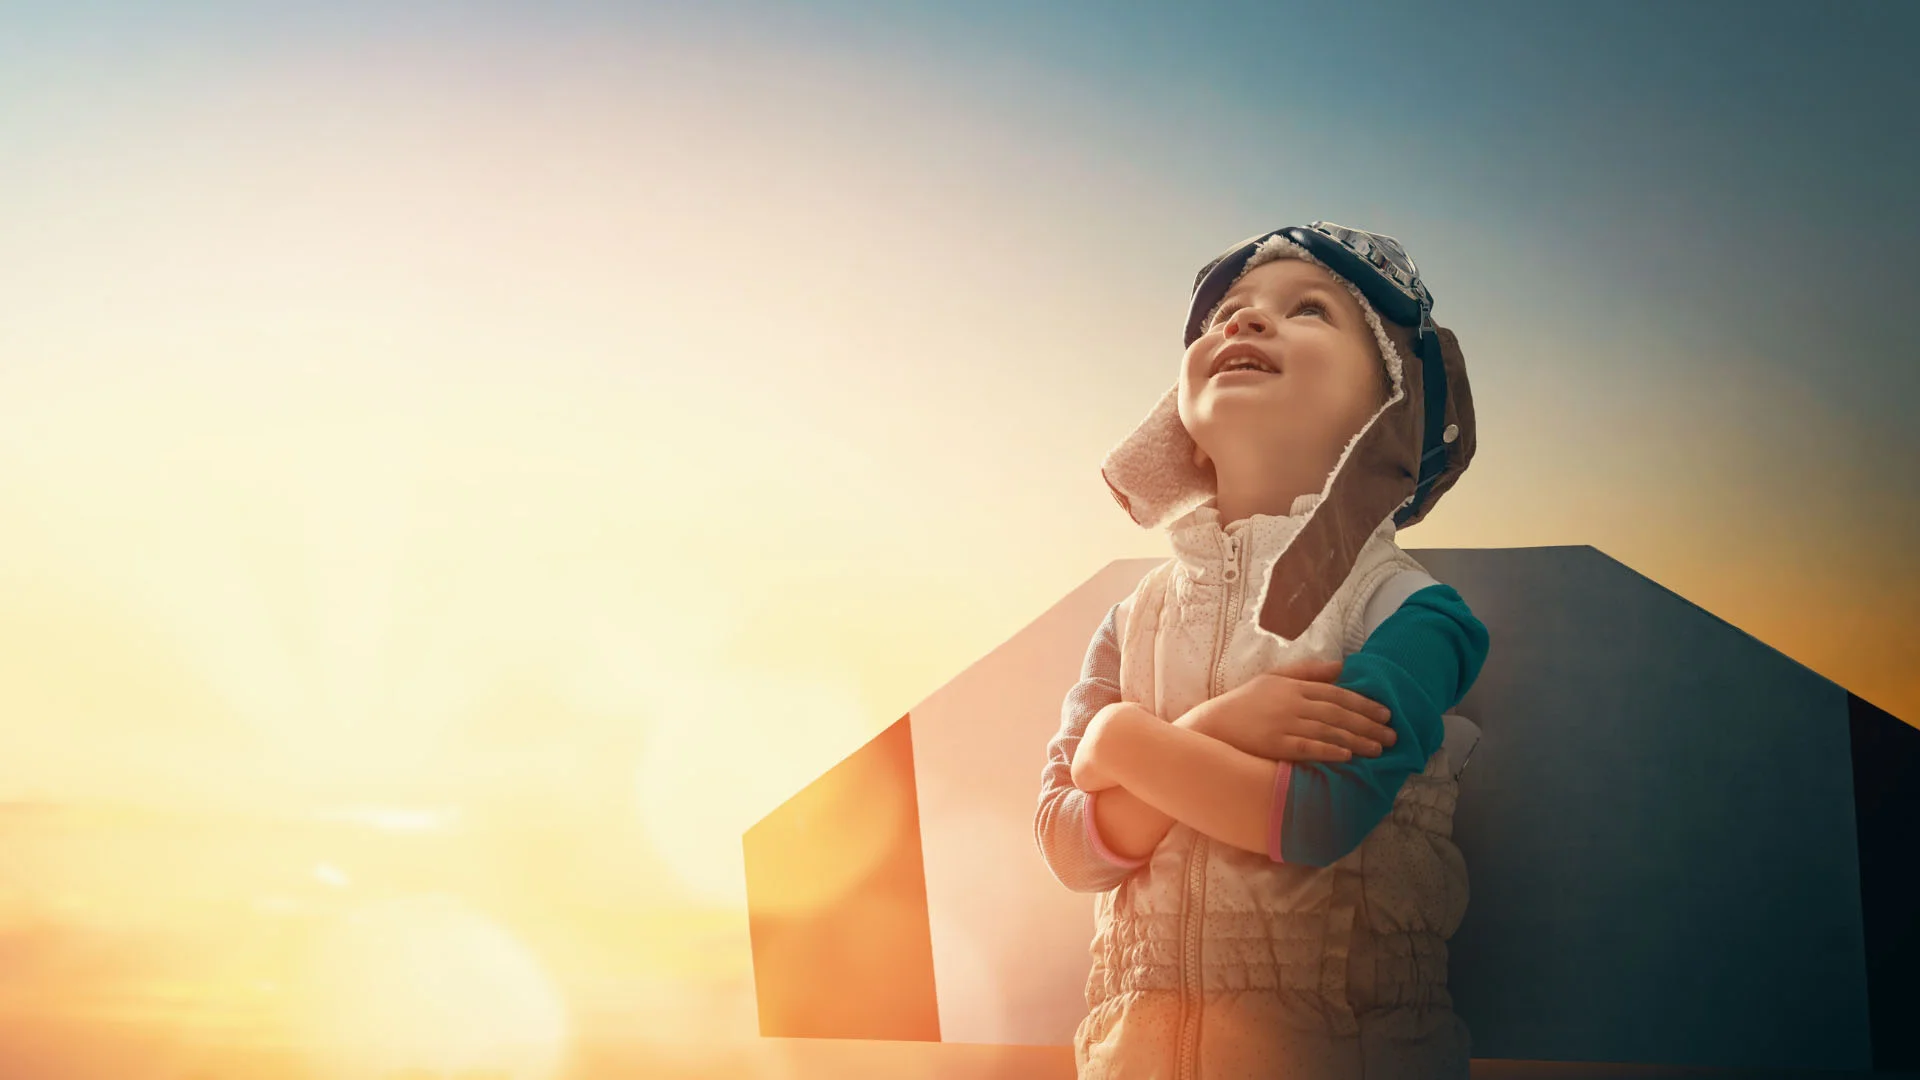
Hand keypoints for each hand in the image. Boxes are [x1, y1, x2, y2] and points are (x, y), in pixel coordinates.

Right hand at [1178, 658, 1395, 762]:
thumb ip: (1307, 671)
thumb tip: (1341, 666)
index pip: (1337, 694)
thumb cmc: (1244, 703)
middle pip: (1338, 713)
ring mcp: (1284, 724)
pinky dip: (1329, 750)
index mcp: (1293, 686)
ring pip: (1328, 731)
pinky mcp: (1275, 744)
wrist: (1212, 724)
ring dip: (1357, 740)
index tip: (1386, 713)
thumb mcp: (1273, 678)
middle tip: (1392, 735)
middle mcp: (1292, 703)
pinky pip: (1307, 747)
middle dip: (1368, 724)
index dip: (1364, 703)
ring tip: (1378, 749)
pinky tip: (1347, 756)